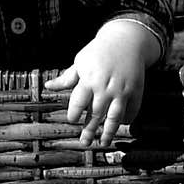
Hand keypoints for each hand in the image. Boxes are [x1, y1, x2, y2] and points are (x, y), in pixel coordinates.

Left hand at [44, 18, 159, 147]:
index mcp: (88, 79)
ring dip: (108, 132)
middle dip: (89, 130)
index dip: (74, 113)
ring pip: (114, 118)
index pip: (78, 102)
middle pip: (95, 114)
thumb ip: (66, 78)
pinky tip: (120, 125)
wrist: (126, 40)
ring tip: (102, 143)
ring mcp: (121, 91)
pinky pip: (131, 111)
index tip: (73, 119)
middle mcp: (105, 87)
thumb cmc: (99, 51)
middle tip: (84, 143)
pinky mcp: (135, 92)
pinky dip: (126, 120)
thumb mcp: (81, 61)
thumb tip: (48, 87)